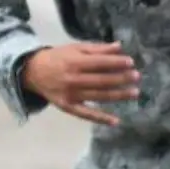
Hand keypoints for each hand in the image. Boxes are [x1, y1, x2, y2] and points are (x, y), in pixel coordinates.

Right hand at [20, 43, 141, 125]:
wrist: (33, 72)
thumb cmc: (58, 57)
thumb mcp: (75, 48)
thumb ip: (97, 49)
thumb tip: (119, 47)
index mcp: (74, 62)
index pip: (100, 63)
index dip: (116, 62)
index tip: (131, 62)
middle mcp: (72, 79)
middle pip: (101, 80)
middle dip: (121, 78)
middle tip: (137, 77)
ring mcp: (70, 95)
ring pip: (98, 96)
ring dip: (118, 95)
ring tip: (134, 93)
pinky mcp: (67, 107)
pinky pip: (86, 114)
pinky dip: (100, 118)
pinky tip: (115, 121)